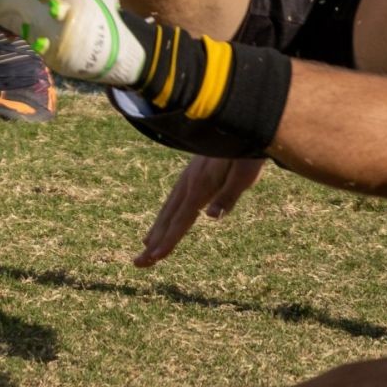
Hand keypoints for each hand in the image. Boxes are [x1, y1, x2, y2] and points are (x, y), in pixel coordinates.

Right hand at [134, 155, 266, 266]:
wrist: (242, 123)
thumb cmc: (247, 153)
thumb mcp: (244, 176)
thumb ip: (227, 197)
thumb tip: (210, 217)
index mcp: (200, 187)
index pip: (181, 221)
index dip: (167, 241)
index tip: (153, 258)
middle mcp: (189, 184)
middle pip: (168, 219)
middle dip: (154, 242)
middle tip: (139, 263)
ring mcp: (189, 178)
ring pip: (168, 209)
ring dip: (157, 230)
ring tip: (145, 246)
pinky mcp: (193, 174)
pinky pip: (174, 199)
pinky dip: (165, 215)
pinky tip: (164, 219)